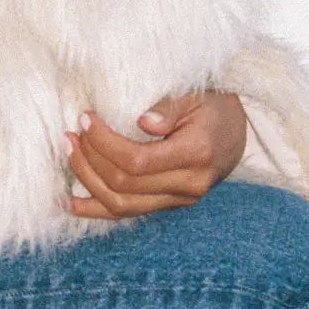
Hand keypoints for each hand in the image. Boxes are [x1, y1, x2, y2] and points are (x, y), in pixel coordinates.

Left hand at [64, 90, 247, 218]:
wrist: (238, 131)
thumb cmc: (213, 105)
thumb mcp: (195, 94)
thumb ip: (169, 107)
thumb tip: (142, 121)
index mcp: (196, 154)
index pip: (138, 161)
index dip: (104, 143)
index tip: (86, 119)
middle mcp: (189, 184)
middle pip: (125, 184)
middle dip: (90, 159)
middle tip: (71, 133)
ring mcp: (179, 200)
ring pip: (122, 205)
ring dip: (88, 181)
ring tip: (70, 153)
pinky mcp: (169, 205)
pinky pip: (128, 213)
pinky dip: (96, 209)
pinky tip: (71, 203)